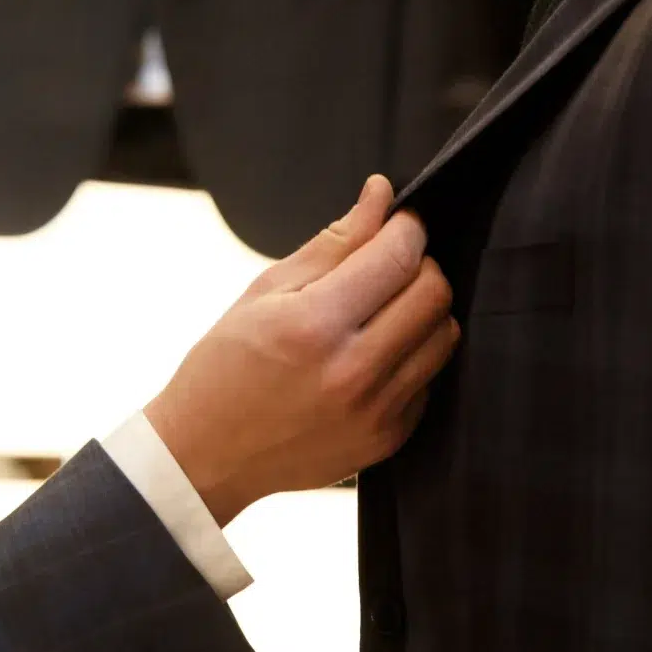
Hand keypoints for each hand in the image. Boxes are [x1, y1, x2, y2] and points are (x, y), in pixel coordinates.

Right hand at [143, 175, 458, 524]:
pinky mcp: (389, 438)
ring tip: (382, 309)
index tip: (398, 221)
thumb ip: (333, 244)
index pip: (397, 257)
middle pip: (434, 293)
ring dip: (423, 309)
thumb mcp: (264, 292)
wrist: (206, 455)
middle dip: (419, 263)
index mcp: (313, 325)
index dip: (406, 226)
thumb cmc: (224, 366)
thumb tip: (379, 196)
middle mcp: (353, 371)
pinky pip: (430, 378)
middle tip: (388, 263)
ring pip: (445, 335)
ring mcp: (376, 411)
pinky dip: (412, 354)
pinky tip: (372, 353)